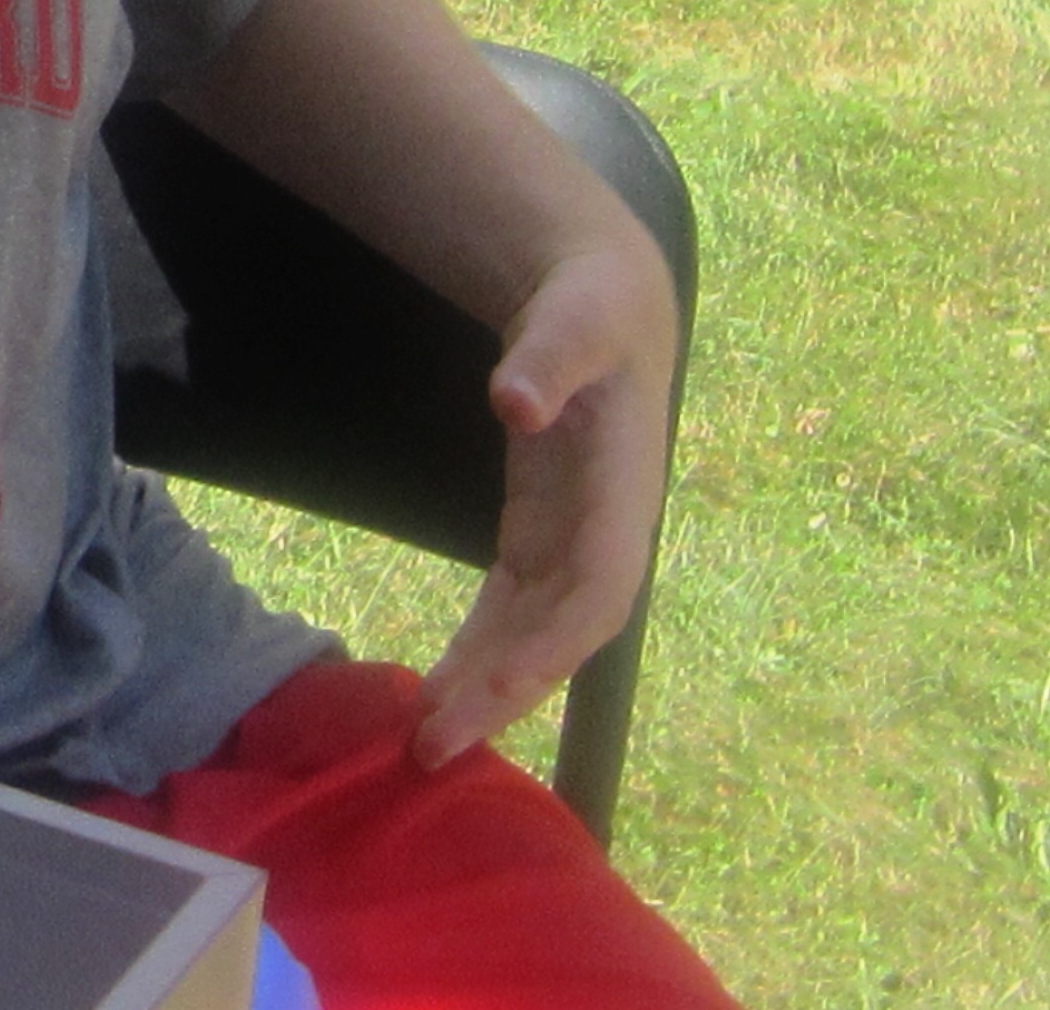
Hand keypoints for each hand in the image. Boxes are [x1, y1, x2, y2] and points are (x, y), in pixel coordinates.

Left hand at [412, 231, 676, 769]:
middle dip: (506, 692)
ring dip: (488, 688)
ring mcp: (573, 540)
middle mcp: (605, 533)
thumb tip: (515, 401)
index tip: (496, 685)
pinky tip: (442, 693)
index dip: (553, 641)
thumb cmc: (592, 307)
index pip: (598, 588)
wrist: (604, 302)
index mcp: (622, 489)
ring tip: (427, 742)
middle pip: (561, 633)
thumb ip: (547, 357)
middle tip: (436, 746)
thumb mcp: (575, 316)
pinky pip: (512, 611)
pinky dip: (482, 652)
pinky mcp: (541, 536)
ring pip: (534, 634)